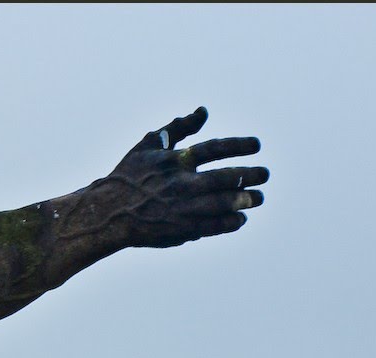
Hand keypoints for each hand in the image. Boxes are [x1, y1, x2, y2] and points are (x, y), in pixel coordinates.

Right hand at [101, 106, 268, 247]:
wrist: (110, 212)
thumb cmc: (130, 175)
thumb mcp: (150, 144)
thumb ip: (179, 127)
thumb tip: (204, 111)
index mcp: (174, 160)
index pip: (213, 149)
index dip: (238, 146)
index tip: (257, 145)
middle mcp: (180, 183)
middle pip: (223, 178)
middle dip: (248, 175)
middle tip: (265, 174)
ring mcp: (182, 207)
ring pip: (222, 203)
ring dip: (244, 200)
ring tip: (260, 198)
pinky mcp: (181, 229)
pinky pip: (212, 226)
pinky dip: (229, 222)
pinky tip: (241, 219)